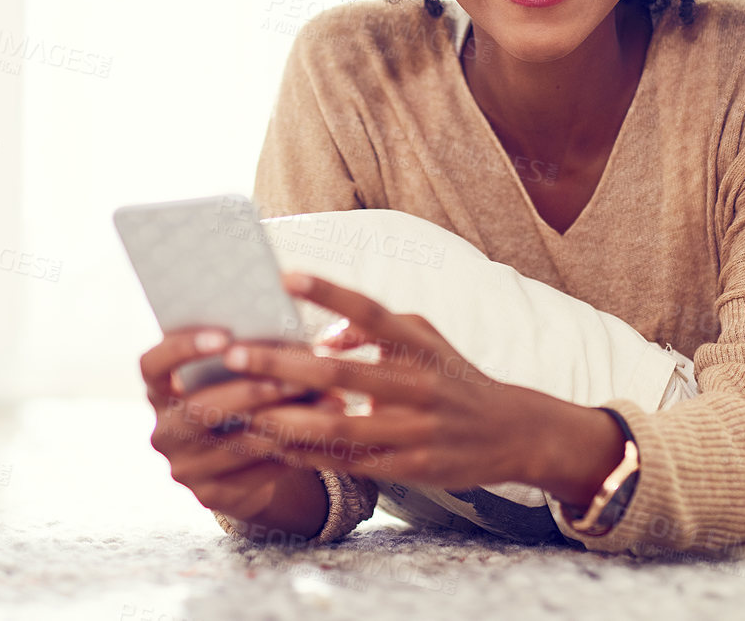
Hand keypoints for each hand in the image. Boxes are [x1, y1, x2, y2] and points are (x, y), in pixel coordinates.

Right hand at [139, 325, 345, 522]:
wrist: (243, 468)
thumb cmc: (241, 401)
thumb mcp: (233, 377)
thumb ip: (246, 355)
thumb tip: (292, 336)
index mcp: (159, 391)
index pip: (152, 365)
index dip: (182, 349)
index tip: (225, 337)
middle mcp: (163, 432)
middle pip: (200, 409)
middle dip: (251, 391)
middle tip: (295, 377)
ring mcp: (183, 468)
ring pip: (237, 443)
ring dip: (285, 421)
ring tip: (327, 402)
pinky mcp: (210, 496)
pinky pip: (256, 471)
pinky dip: (292, 450)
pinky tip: (320, 433)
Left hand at [212, 272, 549, 489]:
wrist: (512, 431)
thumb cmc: (453, 377)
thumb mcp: (425, 339)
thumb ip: (375, 330)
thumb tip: (324, 336)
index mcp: (419, 345)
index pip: (371, 311)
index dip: (328, 293)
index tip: (286, 276)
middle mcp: (418, 384)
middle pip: (341, 374)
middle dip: (282, 365)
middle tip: (233, 355)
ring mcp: (414, 430)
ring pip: (339, 427)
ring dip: (285, 419)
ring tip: (241, 410)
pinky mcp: (410, 467)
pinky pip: (349, 462)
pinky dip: (308, 454)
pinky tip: (272, 445)